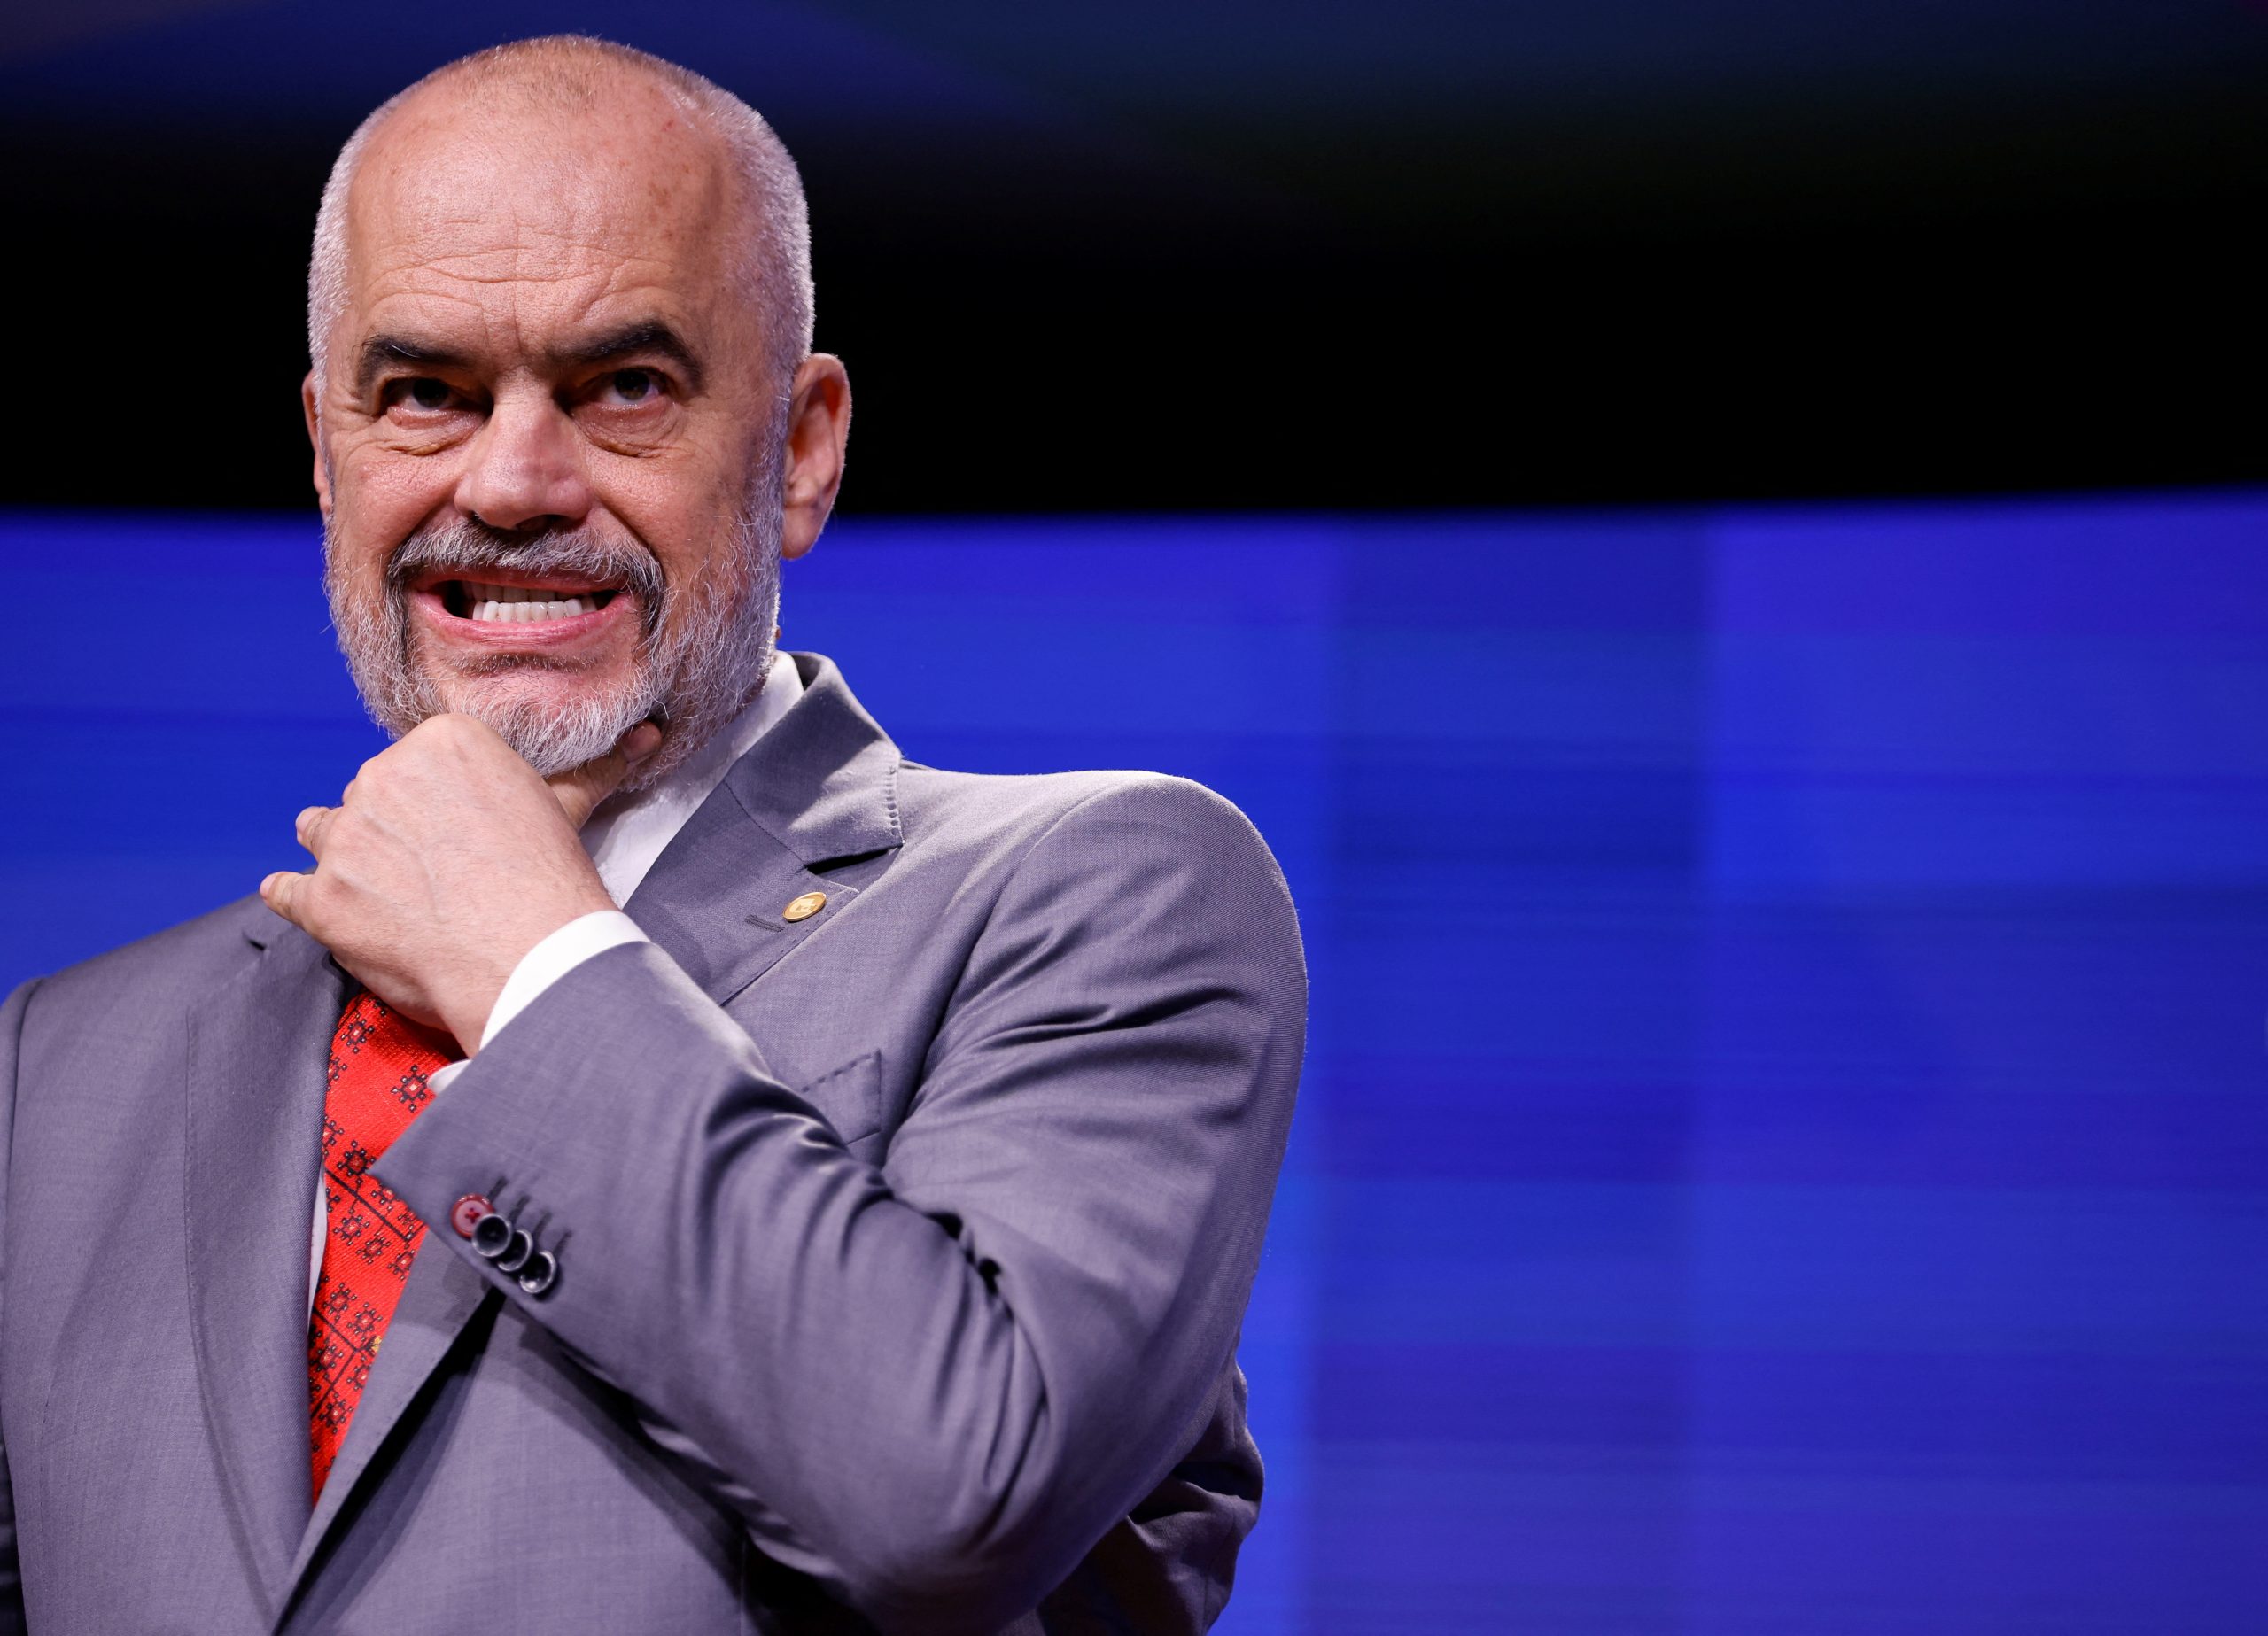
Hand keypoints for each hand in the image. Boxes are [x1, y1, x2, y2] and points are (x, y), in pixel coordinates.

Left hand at [260, 715, 662, 1052]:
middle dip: (388, 826)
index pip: (415, 759)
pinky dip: (296, 898)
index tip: (452, 830)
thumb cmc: (553, 882)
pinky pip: (285, 889)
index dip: (431, 797)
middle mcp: (382, 776)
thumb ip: (593, 767)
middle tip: (430, 870)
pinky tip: (317, 907)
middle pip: (368, 793)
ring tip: (380, 888)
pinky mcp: (321, 899)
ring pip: (321, 830)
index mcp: (441, 742)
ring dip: (341, 854)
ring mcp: (345, 840)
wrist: (531, 957)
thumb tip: (647, 734)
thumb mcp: (570, 810)